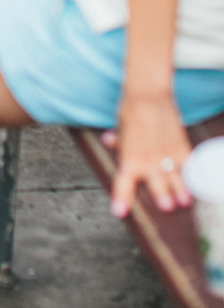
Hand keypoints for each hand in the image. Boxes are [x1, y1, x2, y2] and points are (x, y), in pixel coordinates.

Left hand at [109, 95, 192, 217]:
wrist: (147, 95)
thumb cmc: (130, 112)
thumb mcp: (120, 129)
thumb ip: (118, 141)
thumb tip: (108, 142)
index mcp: (129, 158)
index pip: (123, 182)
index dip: (121, 197)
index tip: (119, 211)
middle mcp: (148, 159)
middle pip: (157, 182)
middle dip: (162, 195)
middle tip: (167, 207)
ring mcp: (167, 153)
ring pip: (176, 177)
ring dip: (181, 190)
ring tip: (185, 202)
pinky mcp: (181, 146)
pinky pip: (190, 164)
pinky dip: (194, 174)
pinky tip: (198, 184)